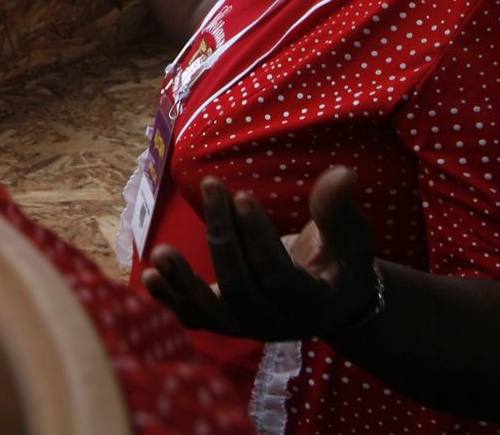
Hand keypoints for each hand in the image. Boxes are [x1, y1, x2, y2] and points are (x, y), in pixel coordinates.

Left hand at [142, 166, 379, 342]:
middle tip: (212, 185)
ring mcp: (247, 327)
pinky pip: (194, 318)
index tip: (241, 196)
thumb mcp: (350, 236)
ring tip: (160, 252)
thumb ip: (338, 210)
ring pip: (211, 313)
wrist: (332, 302)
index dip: (258, 238)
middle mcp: (277, 323)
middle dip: (222, 235)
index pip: (278, 276)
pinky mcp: (225, 324)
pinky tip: (149, 277)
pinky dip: (170, 299)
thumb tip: (342, 172)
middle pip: (240, 287)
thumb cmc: (341, 260)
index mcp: (312, 302)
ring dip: (183, 282)